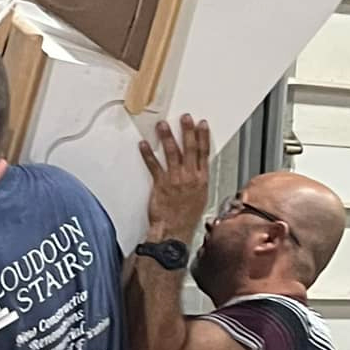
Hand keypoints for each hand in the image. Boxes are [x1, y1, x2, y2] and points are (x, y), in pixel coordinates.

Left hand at [139, 115, 210, 242]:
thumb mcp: (200, 198)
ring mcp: (175, 180)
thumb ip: (198, 181)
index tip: (201, 124)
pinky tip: (144, 145)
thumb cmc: (186, 218)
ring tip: (162, 125)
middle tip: (184, 118)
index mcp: (201, 180)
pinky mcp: (161, 184)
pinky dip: (148, 154)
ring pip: (172, 153)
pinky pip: (154, 166)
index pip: (204, 153)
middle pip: (190, 149)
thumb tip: (196, 170)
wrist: (174, 231)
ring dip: (167, 137)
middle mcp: (190, 177)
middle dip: (187, 131)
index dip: (202, 137)